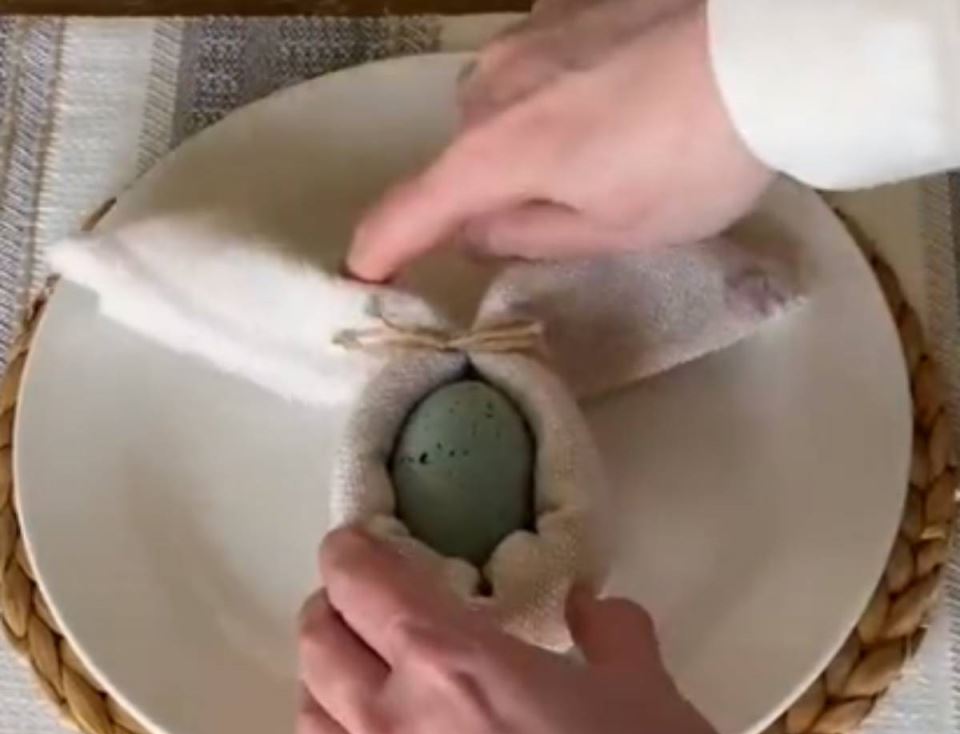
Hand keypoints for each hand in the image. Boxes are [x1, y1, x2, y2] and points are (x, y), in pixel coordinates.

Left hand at [298, 528, 790, 733]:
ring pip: (313, 717)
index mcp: (452, 663)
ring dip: (322, 676)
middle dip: (329, 605)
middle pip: (318, 646)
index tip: (355, 541)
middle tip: (360, 593)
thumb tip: (592, 609)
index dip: (349, 552)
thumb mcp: (644, 689)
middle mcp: (402, 724)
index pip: (364, 587)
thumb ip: (610, 632)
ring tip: (358, 663)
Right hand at [347, 0, 771, 280]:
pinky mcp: (568, 3)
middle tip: (553, 217)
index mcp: (497, 152)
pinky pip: (534, 61)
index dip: (380, 248)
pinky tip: (613, 95)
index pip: (412, 209)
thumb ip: (527, 235)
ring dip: (521, 139)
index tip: (361, 275)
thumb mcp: (611, 229)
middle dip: (487, 192)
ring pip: (496, 105)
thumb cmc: (692, 160)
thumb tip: (474, 233)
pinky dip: (552, 92)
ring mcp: (528, 32)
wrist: (771, 48)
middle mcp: (492, 84)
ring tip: (599, 150)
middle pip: (462, 155)